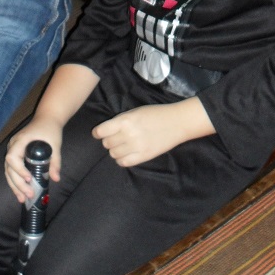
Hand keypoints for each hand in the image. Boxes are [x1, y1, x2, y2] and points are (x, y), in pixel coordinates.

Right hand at [4, 116, 63, 202]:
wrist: (47, 118)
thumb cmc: (50, 129)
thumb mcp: (55, 144)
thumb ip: (55, 161)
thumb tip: (55, 179)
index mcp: (20, 141)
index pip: (12, 157)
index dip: (19, 170)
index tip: (29, 178)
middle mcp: (13, 145)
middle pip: (9, 167)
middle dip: (18, 183)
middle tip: (29, 195)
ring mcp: (13, 149)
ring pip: (8, 171)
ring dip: (14, 185)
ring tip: (22, 199)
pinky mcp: (16, 154)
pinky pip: (12, 169)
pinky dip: (15, 181)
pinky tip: (20, 192)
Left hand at [93, 99, 214, 166]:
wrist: (177, 122)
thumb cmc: (156, 113)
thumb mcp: (135, 111)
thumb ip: (121, 121)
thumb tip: (107, 131)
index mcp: (125, 120)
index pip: (101, 131)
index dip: (98, 133)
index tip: (98, 133)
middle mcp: (128, 134)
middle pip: (107, 143)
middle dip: (108, 140)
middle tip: (115, 138)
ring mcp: (136, 147)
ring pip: (113, 154)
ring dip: (115, 150)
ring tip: (123, 146)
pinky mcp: (144, 156)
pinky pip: (124, 163)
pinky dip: (122, 159)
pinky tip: (126, 154)